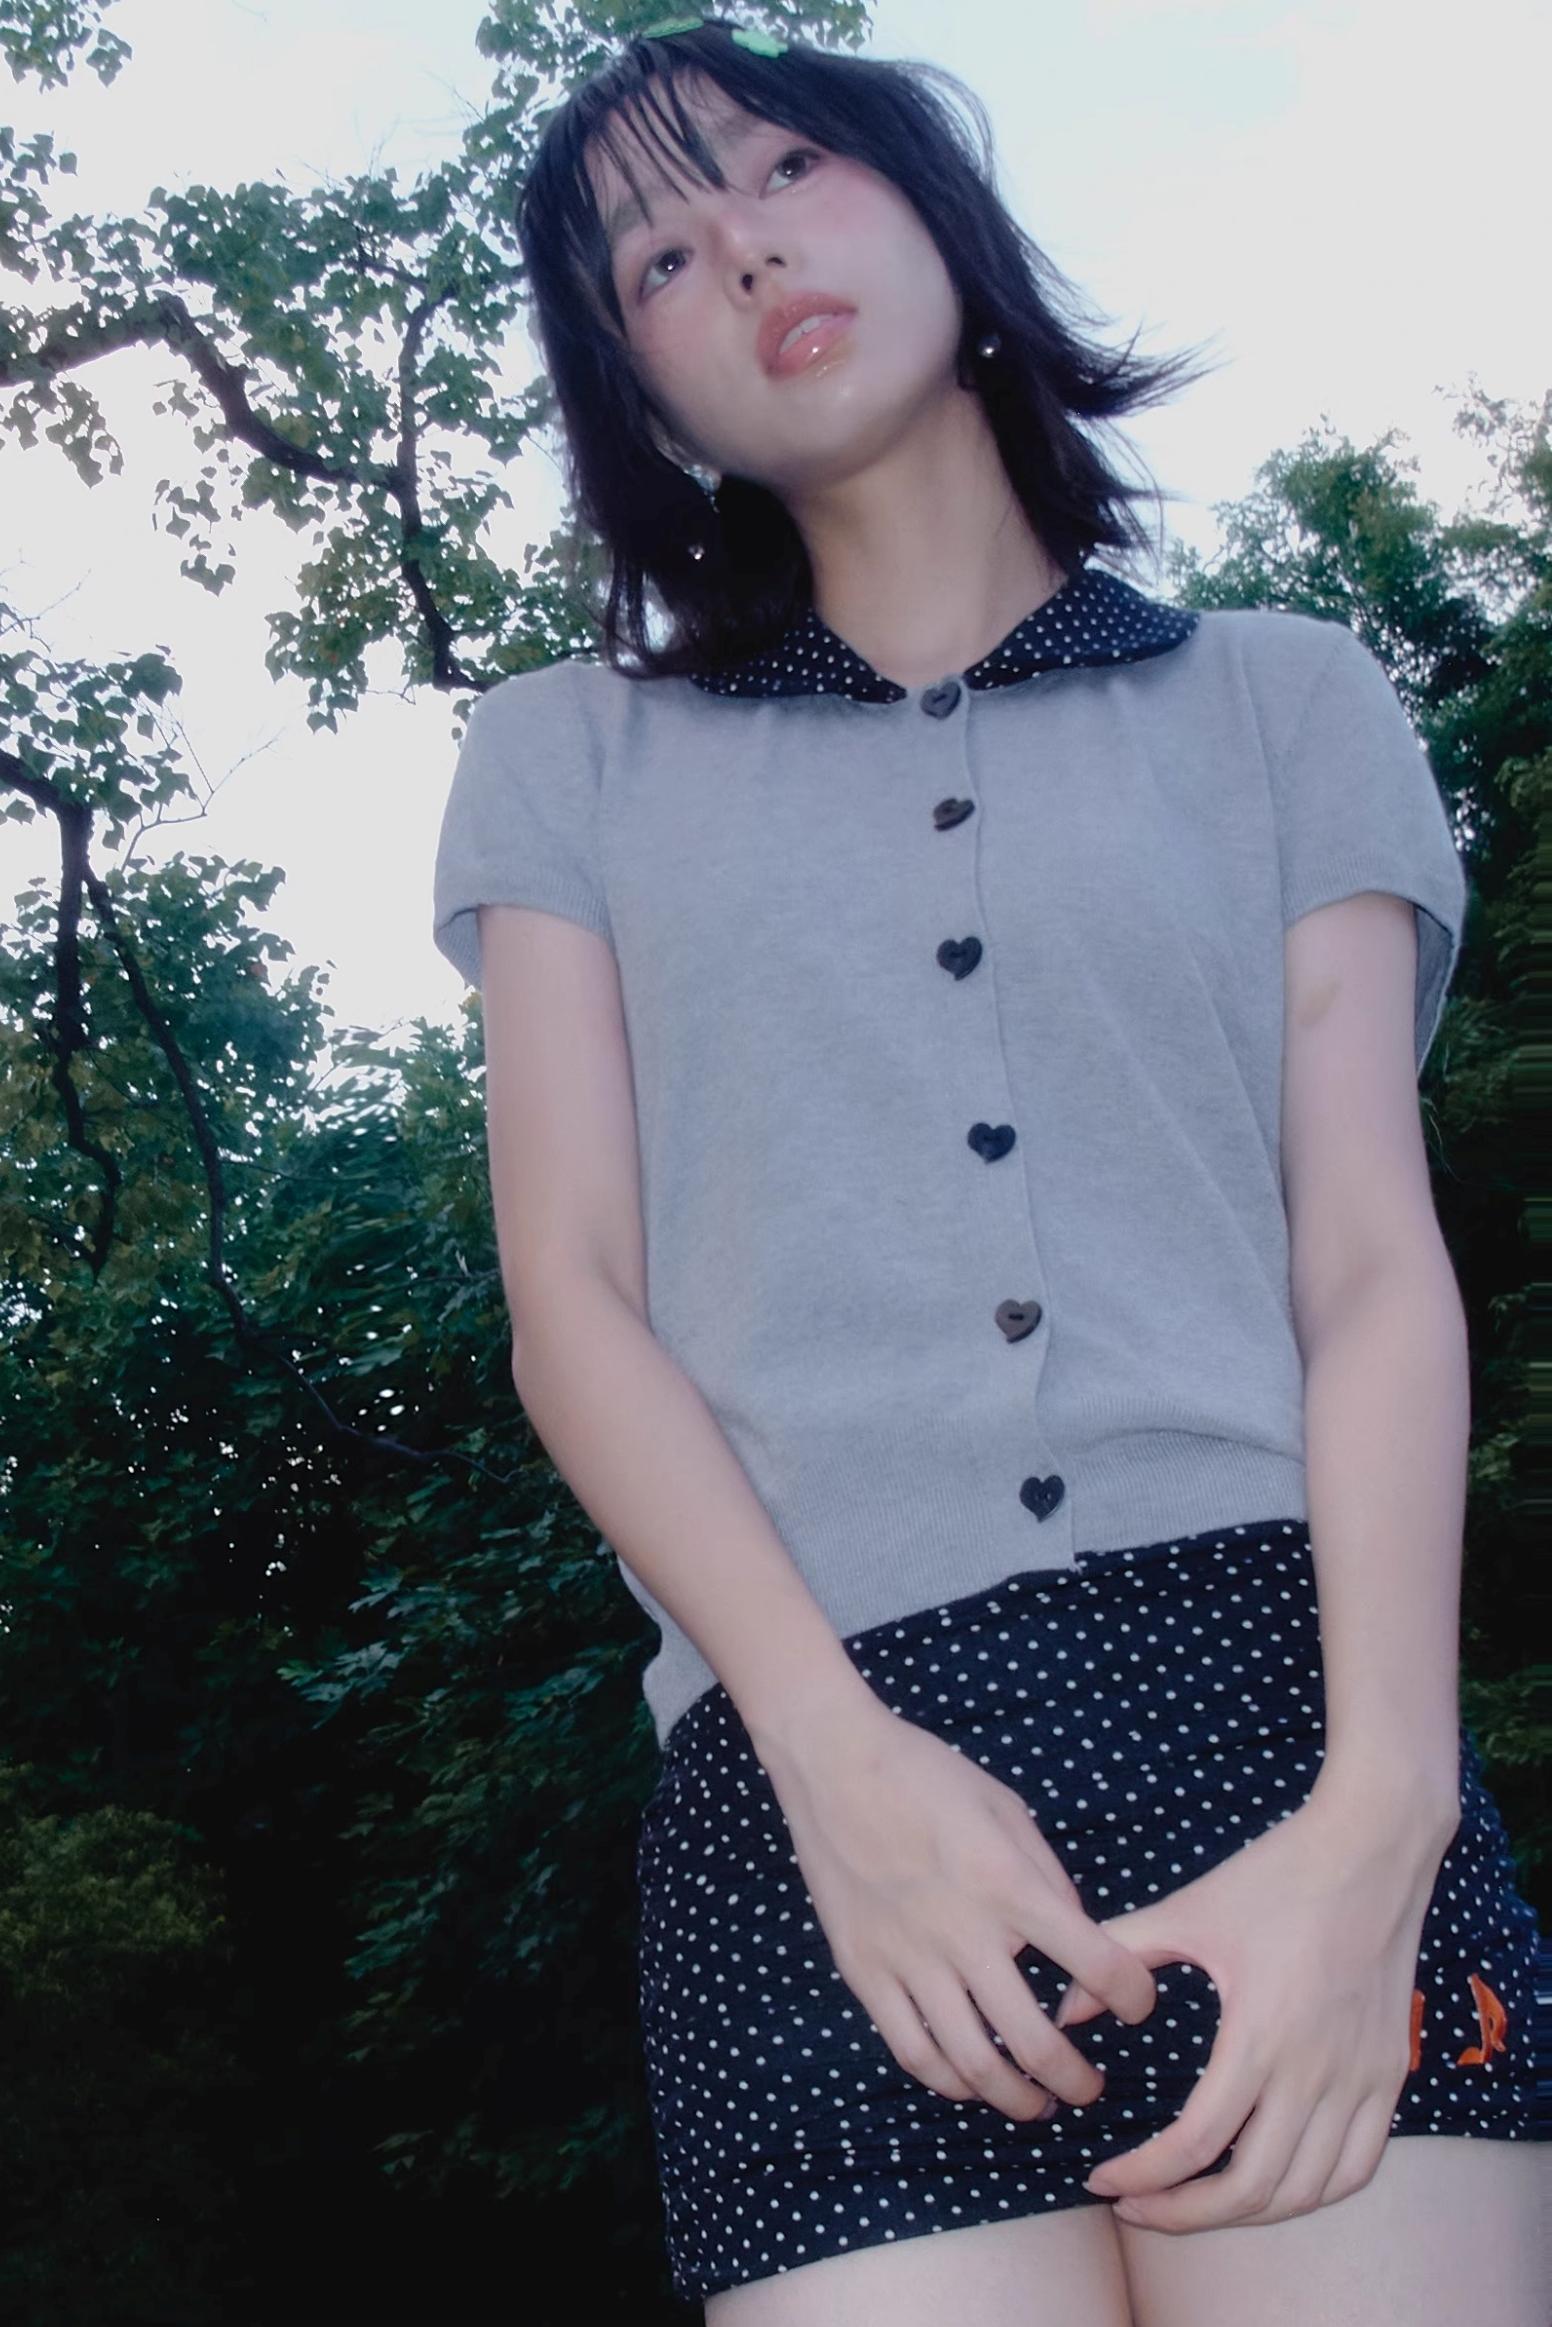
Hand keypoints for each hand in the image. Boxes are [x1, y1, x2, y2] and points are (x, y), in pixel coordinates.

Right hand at [761, 1699, 1157, 2120]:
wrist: (832, 1762)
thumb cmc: (926, 1775)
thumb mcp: (1006, 1808)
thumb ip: (1048, 1876)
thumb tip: (1080, 1938)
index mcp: (1006, 1883)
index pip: (1095, 1964)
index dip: (1133, 1997)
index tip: (1139, 2006)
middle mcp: (960, 1931)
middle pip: (1033, 2041)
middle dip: (1076, 2078)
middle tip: (1090, 2087)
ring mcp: (907, 1957)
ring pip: (972, 2064)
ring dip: (1017, 2099)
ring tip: (1039, 2104)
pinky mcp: (863, 1970)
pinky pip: (911, 2050)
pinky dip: (949, 2081)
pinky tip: (971, 2084)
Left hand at [1060, 1786, 1457, 2229]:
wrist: (1371, 1847)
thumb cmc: (1276, 1874)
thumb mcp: (1189, 1908)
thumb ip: (1120, 1955)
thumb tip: (1063, 2008)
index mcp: (1261, 2034)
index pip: (1196, 2146)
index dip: (1143, 2177)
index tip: (1102, 2179)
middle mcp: (1316, 2071)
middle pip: (1250, 2189)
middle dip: (1183, 2214)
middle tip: (1136, 2209)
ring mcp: (1361, 2079)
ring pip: (1305, 2192)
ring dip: (1245, 2214)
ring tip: (1192, 2203)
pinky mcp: (1390, 2075)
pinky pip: (1357, 2168)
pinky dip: (1312, 2194)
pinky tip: (1270, 2185)